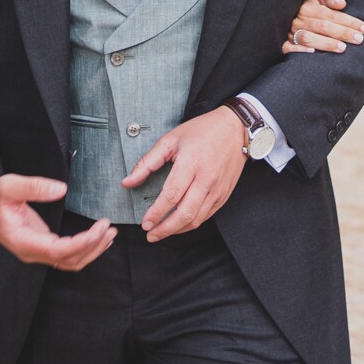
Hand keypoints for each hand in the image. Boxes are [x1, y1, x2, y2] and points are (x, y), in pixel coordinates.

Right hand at [0, 175, 115, 270]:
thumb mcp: (8, 186)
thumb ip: (33, 187)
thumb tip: (60, 189)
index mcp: (22, 241)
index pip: (58, 251)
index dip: (83, 243)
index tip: (100, 228)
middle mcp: (30, 252)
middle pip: (68, 260)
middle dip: (93, 246)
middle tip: (109, 227)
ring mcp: (35, 251)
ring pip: (69, 261)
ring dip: (91, 250)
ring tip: (109, 233)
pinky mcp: (40, 246)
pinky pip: (66, 256)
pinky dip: (84, 249)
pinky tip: (97, 238)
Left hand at [123, 106, 249, 239]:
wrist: (235, 129)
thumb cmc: (203, 131)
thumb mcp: (171, 140)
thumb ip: (147, 162)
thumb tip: (127, 182)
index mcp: (191, 163)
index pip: (171, 195)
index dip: (156, 212)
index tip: (144, 222)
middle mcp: (206, 179)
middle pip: (185, 213)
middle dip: (165, 229)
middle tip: (150, 234)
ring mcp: (217, 189)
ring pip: (196, 219)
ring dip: (177, 230)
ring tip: (161, 233)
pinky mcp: (224, 194)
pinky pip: (206, 216)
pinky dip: (191, 224)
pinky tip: (179, 225)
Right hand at [281, 0, 363, 53]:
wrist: (282, 20)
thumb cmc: (307, 13)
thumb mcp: (317, 1)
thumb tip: (342, 3)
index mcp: (308, 8)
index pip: (332, 15)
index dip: (349, 21)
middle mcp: (299, 20)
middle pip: (323, 26)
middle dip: (343, 33)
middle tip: (359, 39)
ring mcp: (290, 33)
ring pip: (308, 38)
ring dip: (326, 43)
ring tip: (343, 48)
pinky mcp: (283, 45)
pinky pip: (289, 48)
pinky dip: (300, 50)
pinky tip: (313, 53)